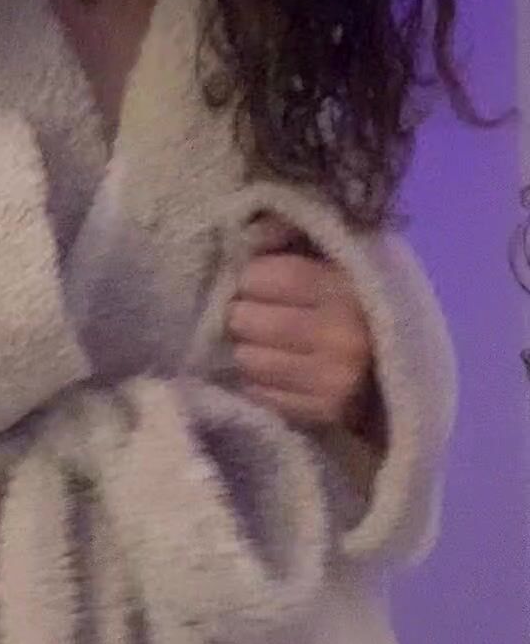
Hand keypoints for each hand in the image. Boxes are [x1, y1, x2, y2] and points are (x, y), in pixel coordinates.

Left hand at [224, 214, 385, 446]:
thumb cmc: (360, 298)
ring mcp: (332, 380)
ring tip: (260, 339)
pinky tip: (275, 366)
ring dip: (246, 346)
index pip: (272, 277)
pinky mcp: (322, 412)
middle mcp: (342, 338)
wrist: (404, 362)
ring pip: (249, 359)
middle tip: (247, 310)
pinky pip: (261, 393)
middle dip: (240, 312)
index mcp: (349, 290)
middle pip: (250, 320)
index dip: (251, 276)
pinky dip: (257, 378)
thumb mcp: (340, 255)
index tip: (252, 279)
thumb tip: (249, 232)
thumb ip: (295, 234)